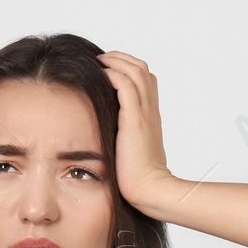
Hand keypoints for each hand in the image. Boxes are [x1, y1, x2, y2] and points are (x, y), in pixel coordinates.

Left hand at [97, 50, 178, 210]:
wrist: (149, 189)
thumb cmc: (137, 177)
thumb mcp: (129, 151)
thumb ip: (121, 137)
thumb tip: (103, 133)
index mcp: (150, 116)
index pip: (145, 80)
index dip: (127, 69)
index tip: (107, 69)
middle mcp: (150, 110)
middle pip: (141, 69)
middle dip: (120, 59)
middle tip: (100, 60)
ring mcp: (145, 113)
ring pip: (135, 71)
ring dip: (115, 61)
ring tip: (98, 62)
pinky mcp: (135, 119)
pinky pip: (125, 85)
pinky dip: (112, 74)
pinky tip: (100, 76)